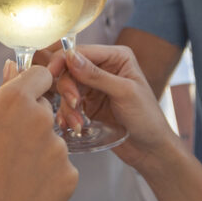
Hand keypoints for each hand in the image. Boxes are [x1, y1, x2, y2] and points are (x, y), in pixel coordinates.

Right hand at [0, 62, 77, 200]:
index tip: (20, 105)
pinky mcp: (69, 178)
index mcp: (14, 100)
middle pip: (45, 111)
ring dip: (38, 155)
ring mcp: (58, 150)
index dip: (30, 89)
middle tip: (4, 152)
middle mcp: (41, 119)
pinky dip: (47, 180)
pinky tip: (23, 193)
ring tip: (9, 178)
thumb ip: (3, 94)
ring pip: (52, 143)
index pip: (39, 76)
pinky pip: (61, 170)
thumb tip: (15, 65)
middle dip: (31, 125)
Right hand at [49, 44, 179, 170]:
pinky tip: (73, 126)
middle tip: (74, 104)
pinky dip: (68, 115)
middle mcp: (103, 68)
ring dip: (68, 107)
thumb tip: (70, 57)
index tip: (51, 73)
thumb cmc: (148, 118)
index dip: (63, 60)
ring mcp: (94, 87)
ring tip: (77, 123)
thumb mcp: (124, 93)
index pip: (82, 51)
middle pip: (70, 69)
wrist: (150, 149)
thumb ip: (96, 75)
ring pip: (67, 88)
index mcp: (116, 57)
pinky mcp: (88, 105)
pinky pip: (68, 105)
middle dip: (67, 88)